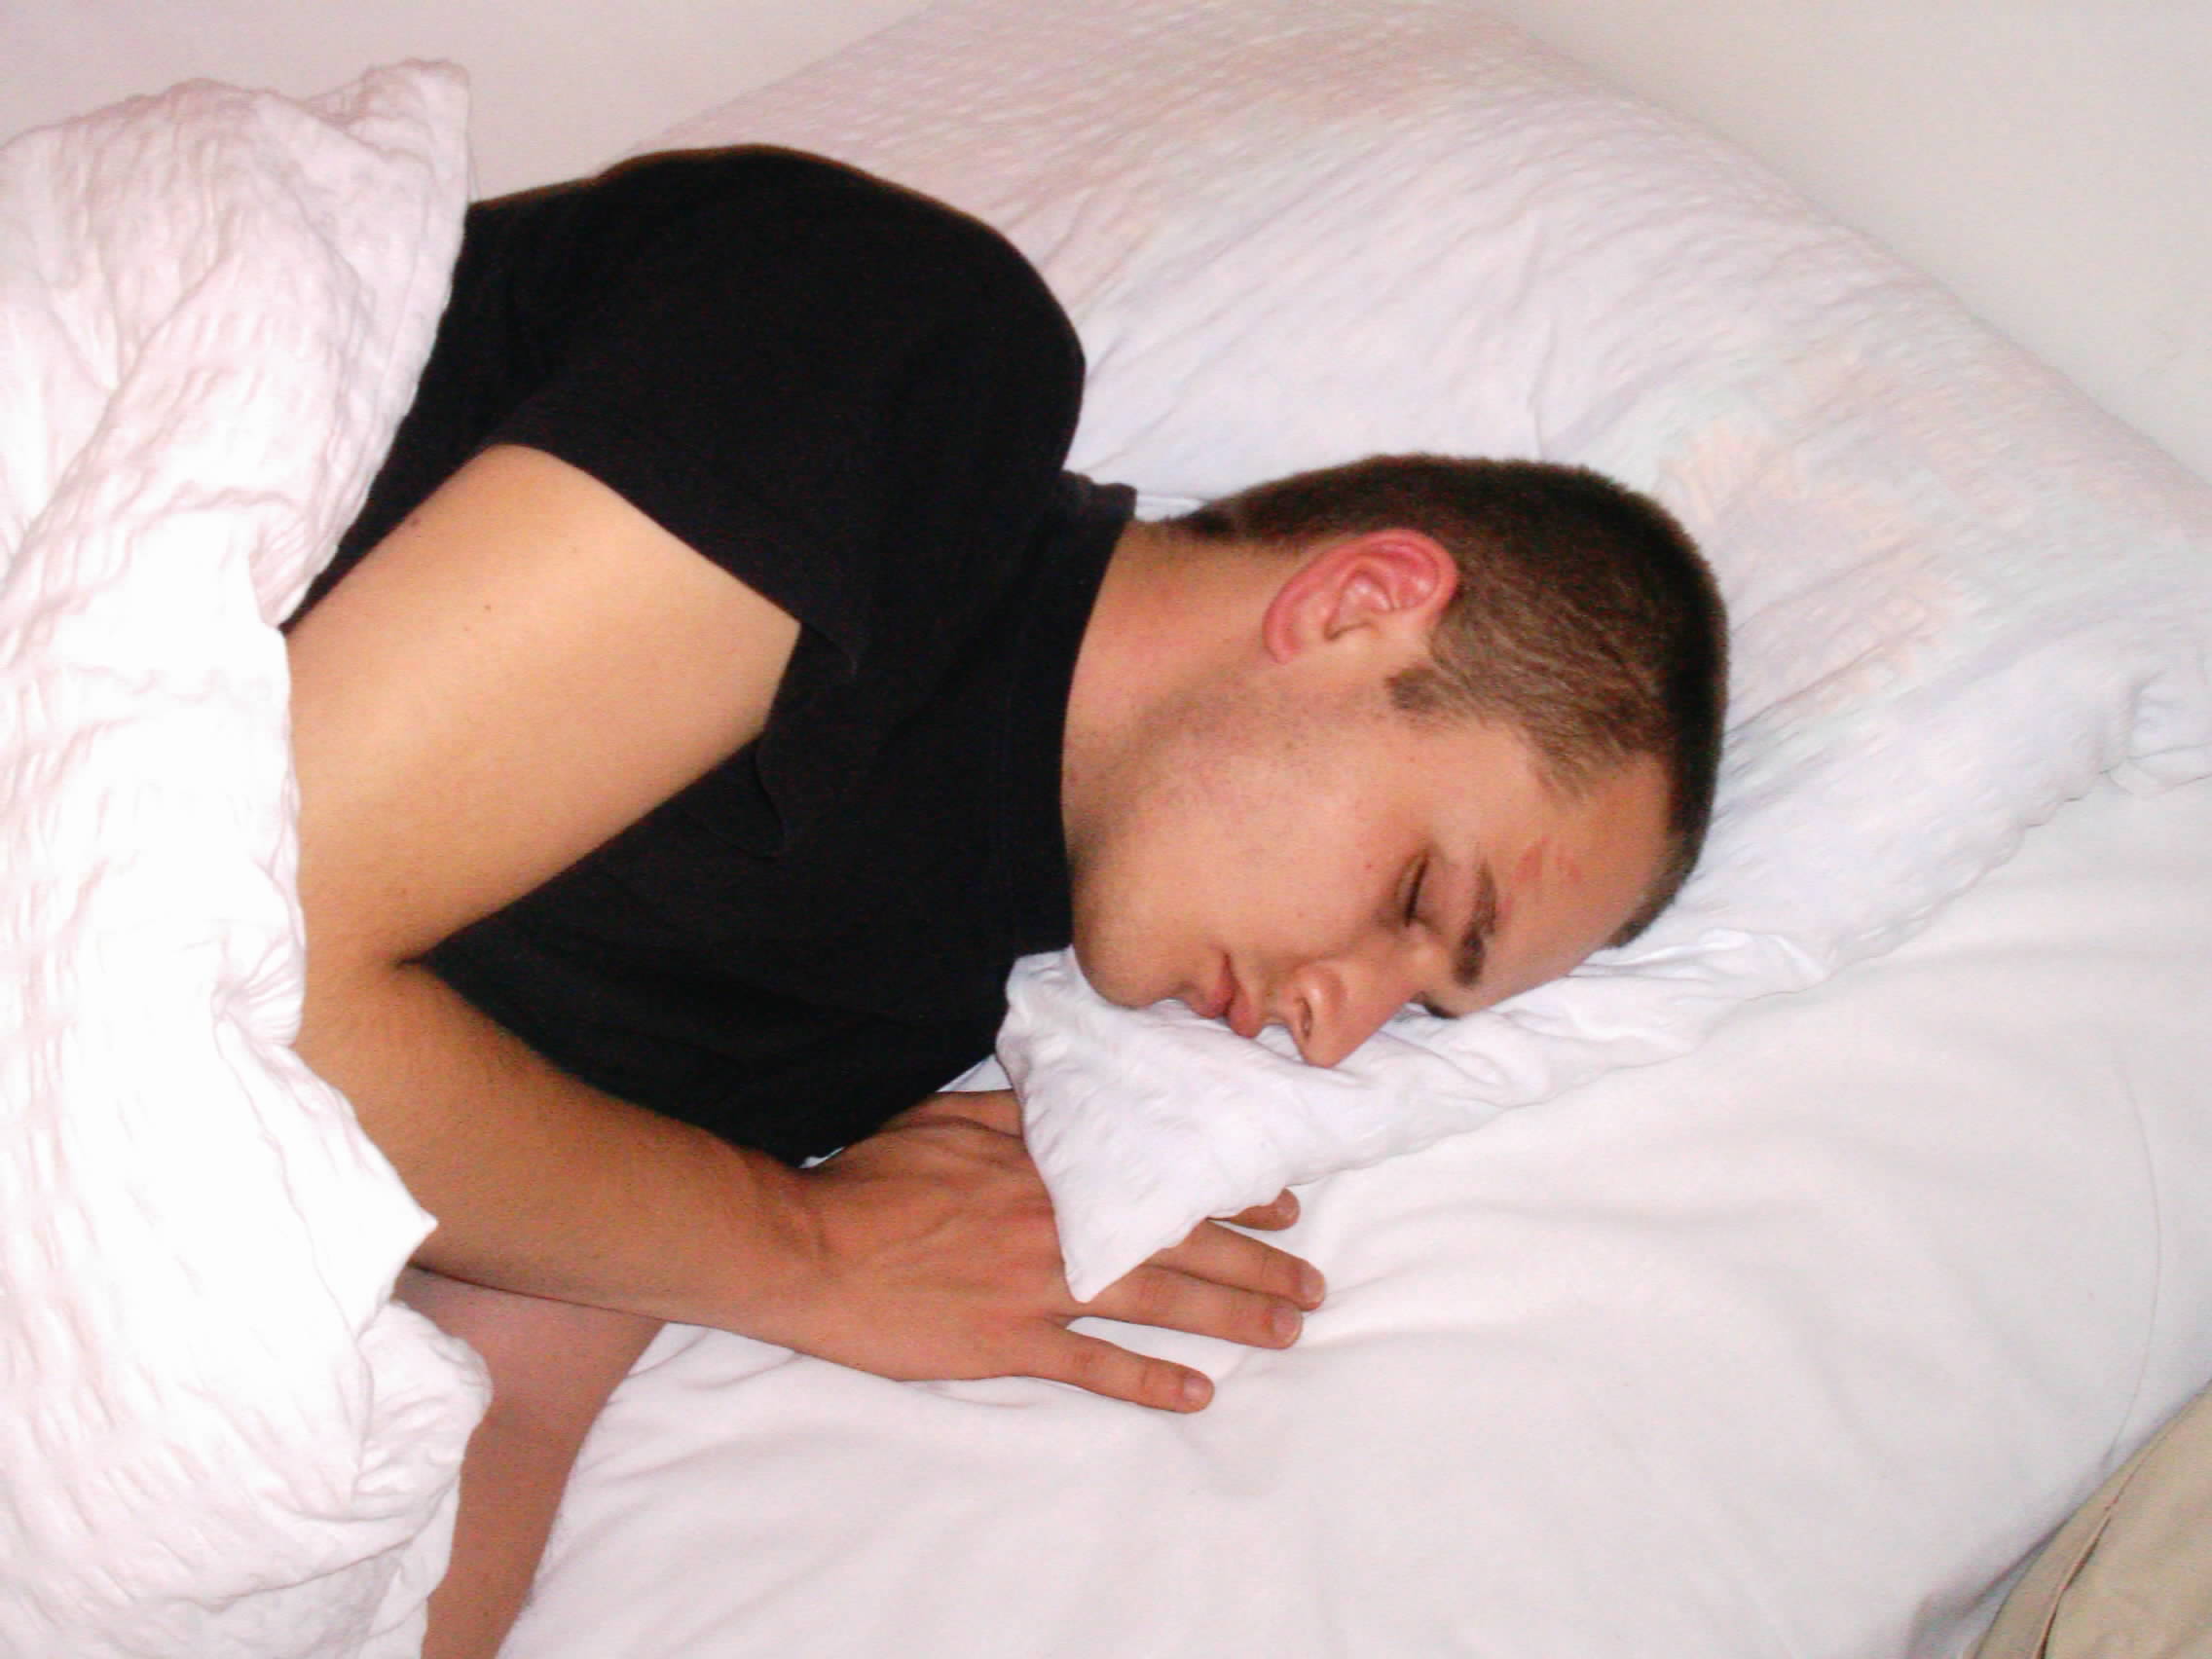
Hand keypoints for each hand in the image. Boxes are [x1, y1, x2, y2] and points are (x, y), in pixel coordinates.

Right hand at [745, 1090, 1321, 1411]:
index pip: (1161, 1178)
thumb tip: (1073, 1101)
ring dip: (1231, 1318)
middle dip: (1258, 1266)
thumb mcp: (946, 1116)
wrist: (809, 1245)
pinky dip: (1149, 1380)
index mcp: (1049, 1166)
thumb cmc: (871, 1176)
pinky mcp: (1007, 1341)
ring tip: (1286, 1333)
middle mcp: (1060, 1223)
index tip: (1282, 1207)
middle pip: (1180, 1245)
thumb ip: (1018, 1113)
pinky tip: (1196, 1394)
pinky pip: (1095, 1364)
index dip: (1229, 1196)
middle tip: (1313, 1285)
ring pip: (1158, 1301)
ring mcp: (1037, 1286)